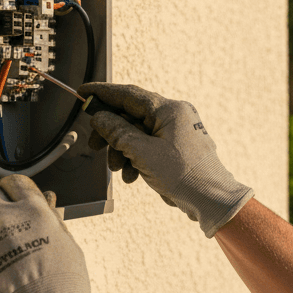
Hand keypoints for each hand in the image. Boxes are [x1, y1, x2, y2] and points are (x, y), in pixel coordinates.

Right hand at [77, 82, 253, 237]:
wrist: (210, 199)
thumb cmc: (184, 174)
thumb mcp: (143, 152)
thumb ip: (117, 132)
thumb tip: (100, 118)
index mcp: (169, 110)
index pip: (128, 94)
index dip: (103, 93)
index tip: (83, 93)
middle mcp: (173, 116)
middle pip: (130, 116)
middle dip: (110, 133)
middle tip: (94, 146)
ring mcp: (174, 132)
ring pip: (136, 134)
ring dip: (122, 151)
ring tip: (118, 169)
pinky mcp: (174, 148)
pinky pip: (147, 147)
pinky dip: (135, 159)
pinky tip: (133, 176)